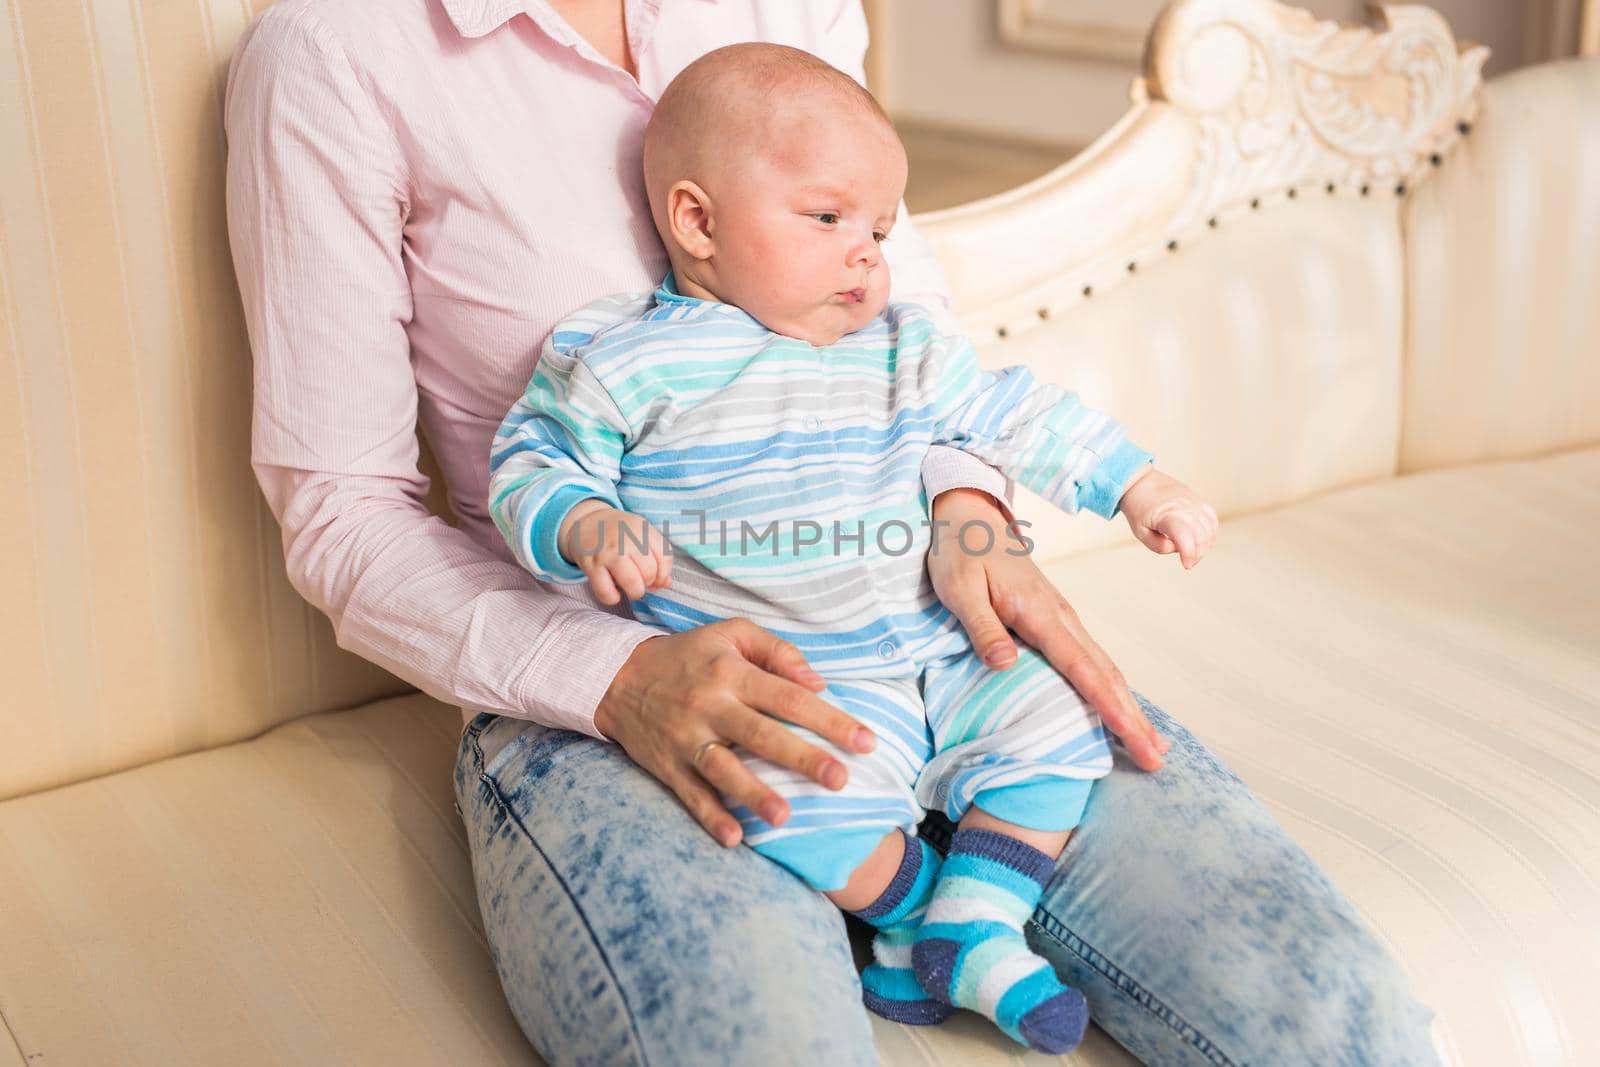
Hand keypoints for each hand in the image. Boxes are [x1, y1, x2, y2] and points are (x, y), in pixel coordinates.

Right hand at [560, 500, 672, 603]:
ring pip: (632, 583)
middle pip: (650, 572)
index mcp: (642, 529)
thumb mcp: (641, 535)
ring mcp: (607, 553)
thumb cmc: (619, 532)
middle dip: (649, 583)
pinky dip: (612, 598)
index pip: (665, 558)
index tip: (656, 576)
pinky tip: (613, 591)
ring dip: (635, 592)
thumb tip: (665, 584)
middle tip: (640, 580)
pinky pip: (606, 592)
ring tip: (630, 589)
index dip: (664, 574)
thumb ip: (657, 556)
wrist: (585, 522)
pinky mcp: (591, 566)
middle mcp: (626, 539)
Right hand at [593, 619, 878, 846]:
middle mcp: (710, 706)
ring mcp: (686, 739)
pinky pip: (690, 795)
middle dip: (802, 758)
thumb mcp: (731, 633)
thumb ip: (778, 651)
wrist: (617, 677)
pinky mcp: (666, 766)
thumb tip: (819, 682)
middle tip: (840, 780)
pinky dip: (710, 817)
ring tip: (785, 816)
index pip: (788, 697)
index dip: (829, 719)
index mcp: (731, 673)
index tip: (865, 741)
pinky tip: (735, 838)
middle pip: (761, 734)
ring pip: (723, 769)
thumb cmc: (689, 655)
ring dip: (753, 793)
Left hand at [925, 487, 1168, 770]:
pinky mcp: (1057, 618)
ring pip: (1104, 666)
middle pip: (1106, 673)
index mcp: (1039, 612)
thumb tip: (1006, 664)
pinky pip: (1090, 658)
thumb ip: (982, 628)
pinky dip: (1109, 687)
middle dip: (1132, 717)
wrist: (971, 516)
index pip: (1082, 668)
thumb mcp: (958, 589)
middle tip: (1157, 758)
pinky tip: (1117, 706)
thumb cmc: (961, 553)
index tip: (1134, 739)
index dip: (1110, 708)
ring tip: (1150, 742)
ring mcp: (1063, 617)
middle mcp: (1062, 616)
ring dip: (1127, 705)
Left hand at [1116, 467, 1218, 569]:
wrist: (1141, 482)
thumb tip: (1178, 549)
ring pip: (1210, 529)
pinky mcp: (1199, 501)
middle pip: (1201, 536)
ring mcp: (1194, 502)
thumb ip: (1159, 546)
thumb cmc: (1139, 509)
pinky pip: (1212, 520)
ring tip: (1191, 551)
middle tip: (1187, 562)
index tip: (1186, 566)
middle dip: (1197, 554)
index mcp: (1168, 514)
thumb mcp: (1140, 532)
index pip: (1185, 536)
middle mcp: (1185, 507)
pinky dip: (1210, 534)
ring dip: (1205, 545)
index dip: (1189, 554)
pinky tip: (1200, 540)